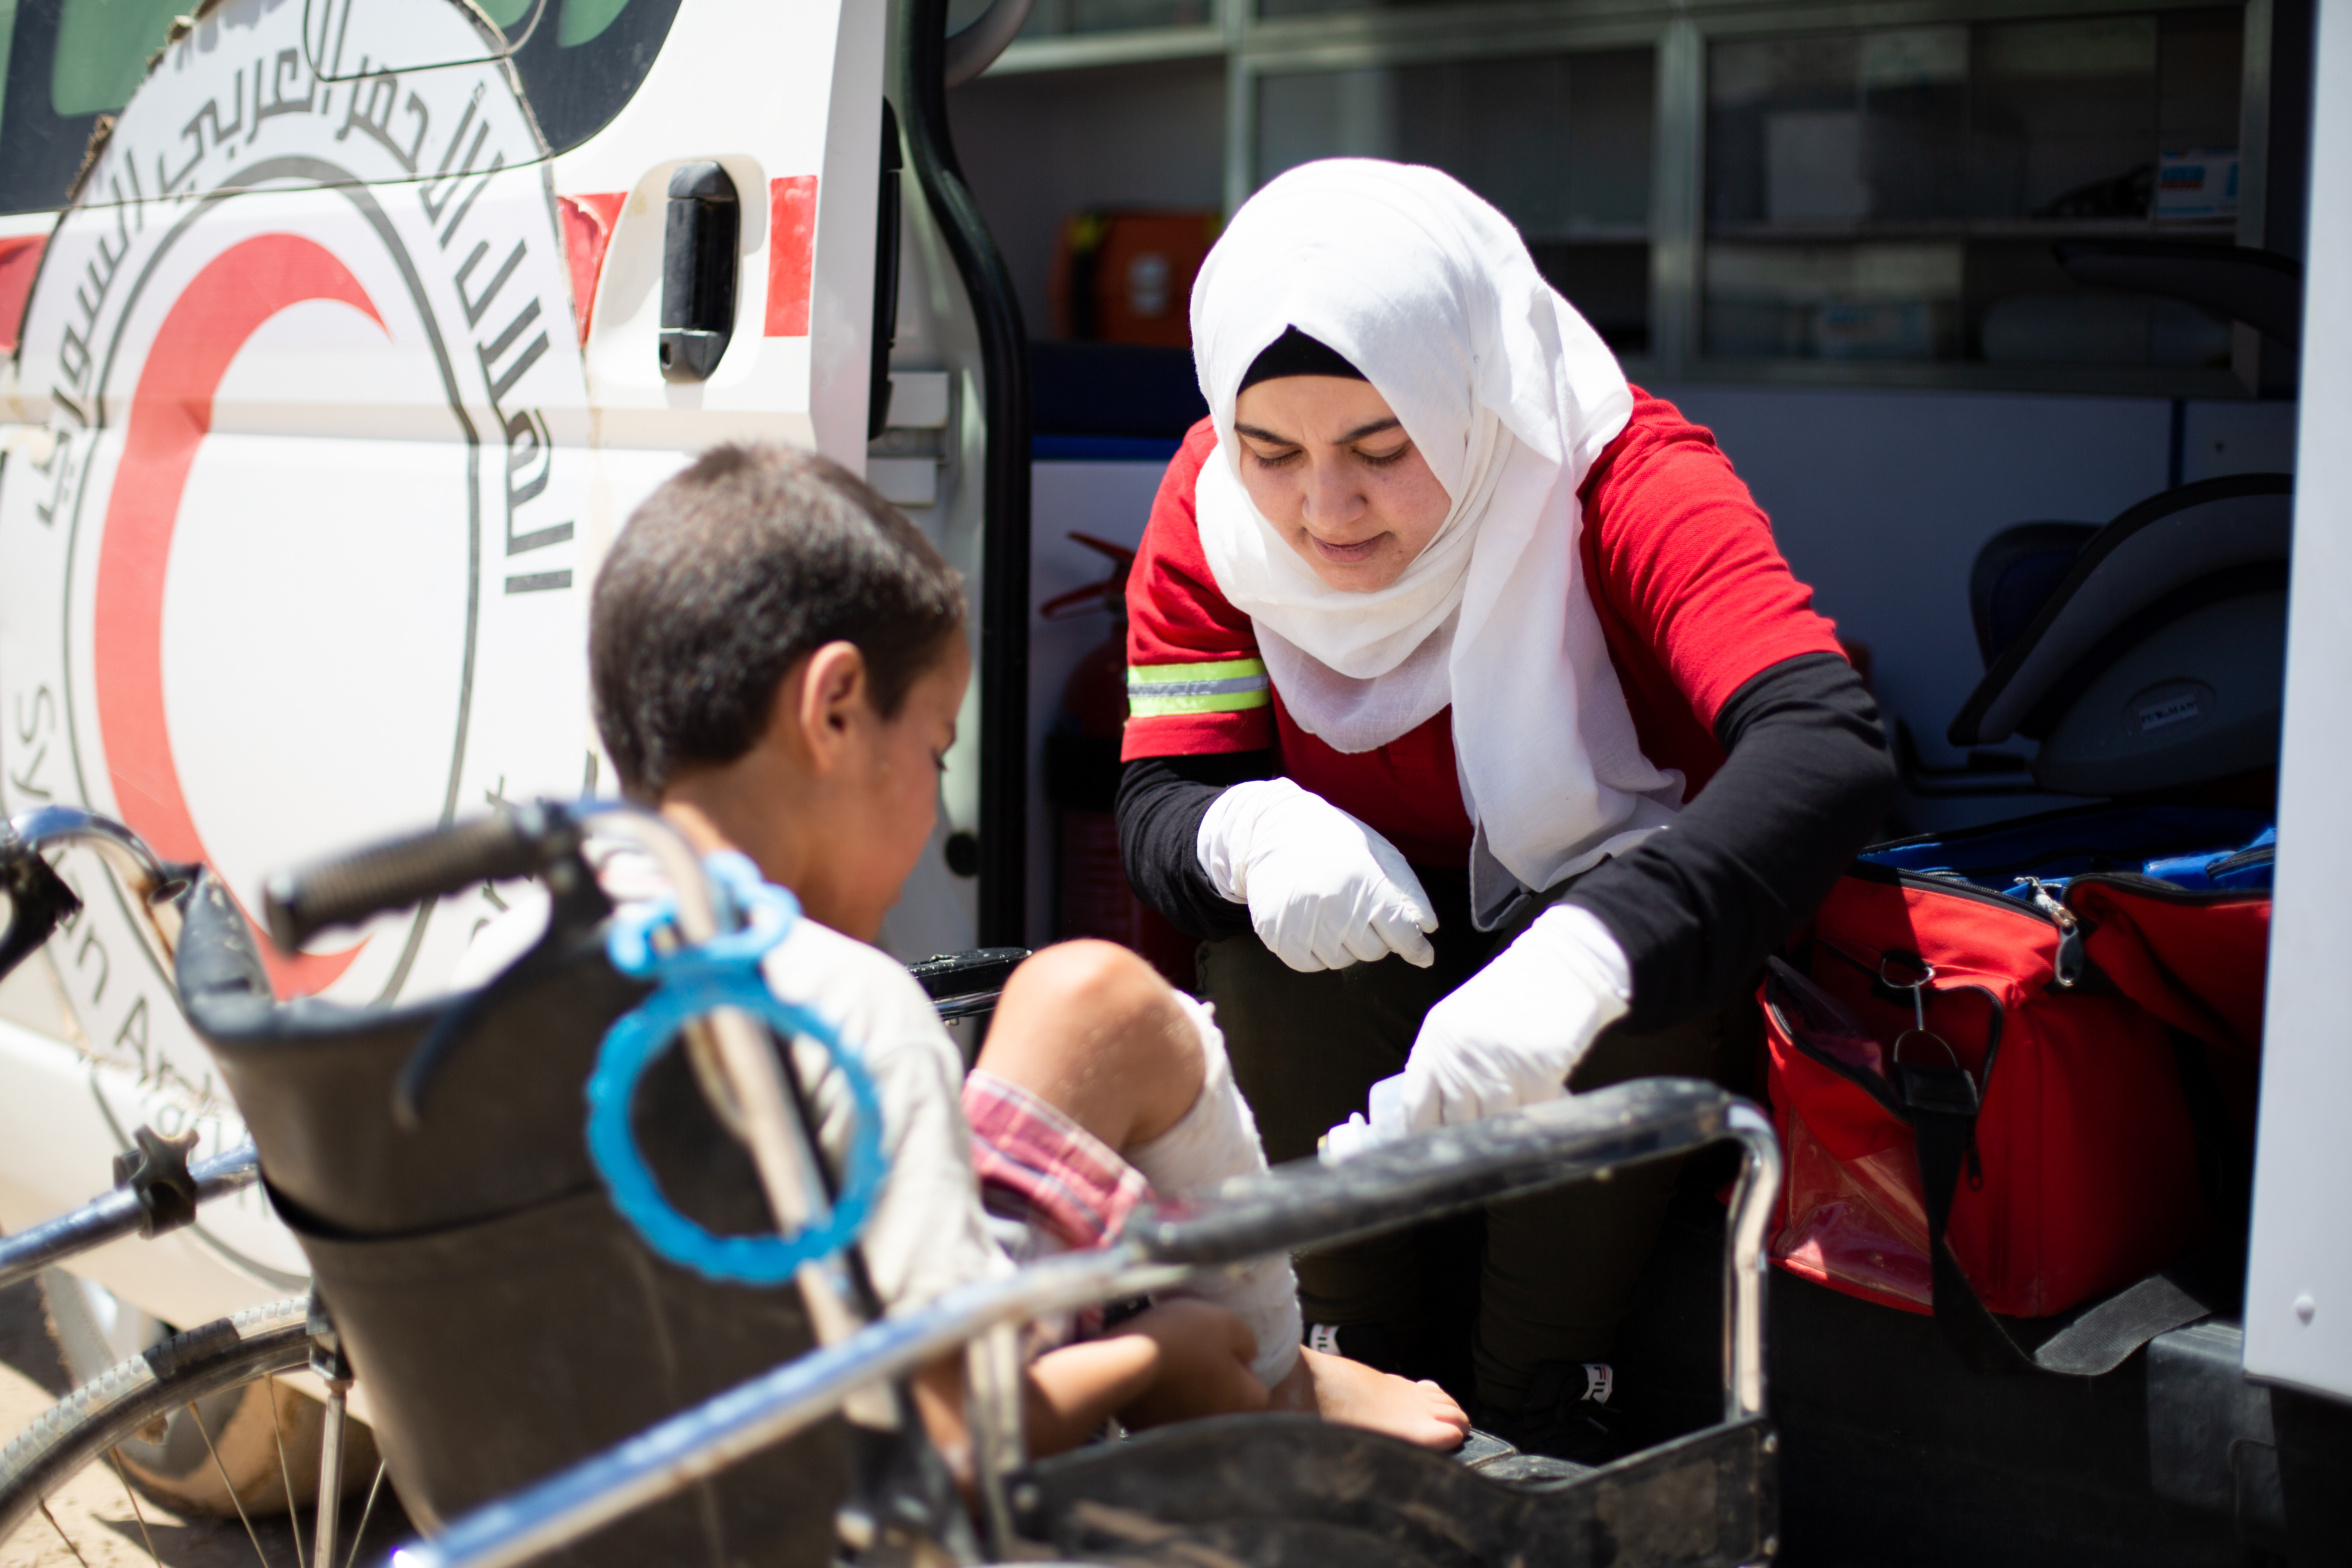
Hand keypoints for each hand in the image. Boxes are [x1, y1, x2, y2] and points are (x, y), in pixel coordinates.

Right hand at [1197, 779, 1437, 972]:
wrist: (1272, 828)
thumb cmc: (1335, 841)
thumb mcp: (1378, 853)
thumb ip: (1408, 891)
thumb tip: (1429, 929)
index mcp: (1363, 880)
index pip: (1401, 933)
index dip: (1415, 948)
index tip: (1423, 955)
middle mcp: (1333, 903)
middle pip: (1373, 952)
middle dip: (1373, 938)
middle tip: (1358, 911)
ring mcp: (1302, 920)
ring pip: (1340, 961)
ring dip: (1343, 945)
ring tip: (1331, 912)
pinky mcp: (1276, 932)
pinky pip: (1308, 965)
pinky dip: (1314, 953)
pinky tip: (1311, 925)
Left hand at [1400, 904, 1631, 1128]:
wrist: (1557, 968)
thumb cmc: (1508, 998)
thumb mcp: (1460, 1023)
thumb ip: (1445, 1065)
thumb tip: (1437, 1119)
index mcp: (1435, 1042)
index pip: (1417, 1106)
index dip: (1423, 1134)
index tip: (1432, 1149)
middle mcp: (1460, 1056)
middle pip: (1455, 1124)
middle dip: (1468, 1136)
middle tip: (1482, 1138)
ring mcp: (1498, 1066)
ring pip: (1494, 1126)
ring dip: (1505, 1127)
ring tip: (1516, 1112)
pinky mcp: (1537, 1073)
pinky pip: (1531, 1115)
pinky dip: (1536, 1116)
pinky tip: (1541, 1101)